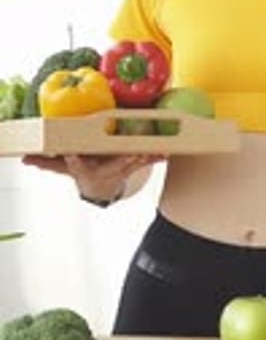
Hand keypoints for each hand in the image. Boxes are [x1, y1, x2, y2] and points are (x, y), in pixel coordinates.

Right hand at [22, 152, 165, 201]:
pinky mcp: (132, 166)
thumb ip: (47, 162)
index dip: (76, 161)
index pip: (79, 165)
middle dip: (123, 160)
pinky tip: (166, 153)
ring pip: (134, 163)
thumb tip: (25, 159)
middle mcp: (105, 170)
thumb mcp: (65, 169)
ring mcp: (121, 169)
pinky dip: (156, 157)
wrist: (99, 187)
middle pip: (114, 165)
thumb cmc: (84, 170)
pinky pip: (145, 161)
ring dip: (146, 158)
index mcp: (87, 170)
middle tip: (132, 155)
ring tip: (157, 152)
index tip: (72, 154)